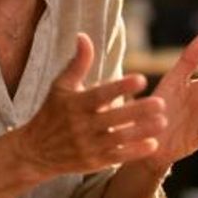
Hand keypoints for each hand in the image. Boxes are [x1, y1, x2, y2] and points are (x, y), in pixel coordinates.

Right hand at [14, 34, 167, 177]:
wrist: (34, 152)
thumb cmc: (52, 112)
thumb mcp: (61, 86)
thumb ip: (78, 63)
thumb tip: (83, 36)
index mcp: (75, 104)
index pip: (100, 94)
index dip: (121, 87)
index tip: (141, 79)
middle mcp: (81, 126)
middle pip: (114, 118)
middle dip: (138, 111)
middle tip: (161, 103)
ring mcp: (87, 145)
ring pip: (118, 138)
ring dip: (142, 131)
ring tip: (163, 122)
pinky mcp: (93, 162)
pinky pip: (117, 157)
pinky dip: (134, 152)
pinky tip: (153, 144)